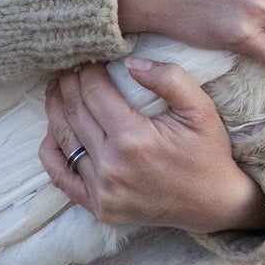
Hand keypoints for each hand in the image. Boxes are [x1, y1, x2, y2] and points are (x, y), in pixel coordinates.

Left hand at [41, 59, 264, 234]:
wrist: (212, 203)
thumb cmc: (207, 152)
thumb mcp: (200, 108)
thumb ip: (169, 79)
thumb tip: (131, 62)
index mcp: (133, 139)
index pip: (95, 93)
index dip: (87, 71)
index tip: (88, 57)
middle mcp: (111, 166)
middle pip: (75, 113)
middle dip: (68, 85)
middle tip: (67, 66)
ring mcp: (102, 191)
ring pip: (65, 140)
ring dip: (55, 110)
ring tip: (55, 89)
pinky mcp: (98, 207)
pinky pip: (62, 177)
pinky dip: (52, 152)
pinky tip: (52, 131)